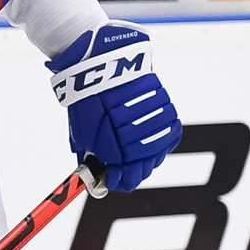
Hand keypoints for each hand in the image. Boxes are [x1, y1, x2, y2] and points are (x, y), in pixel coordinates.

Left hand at [46, 23, 181, 191]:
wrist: (103, 67)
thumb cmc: (87, 102)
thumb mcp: (80, 134)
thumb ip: (90, 156)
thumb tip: (94, 173)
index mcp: (112, 148)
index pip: (124, 177)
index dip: (120, 182)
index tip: (113, 182)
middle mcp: (136, 138)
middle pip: (143, 168)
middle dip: (134, 173)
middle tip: (126, 173)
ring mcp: (153, 125)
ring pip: (158, 153)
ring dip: (148, 158)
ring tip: (138, 157)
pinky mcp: (165, 109)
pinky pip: (169, 134)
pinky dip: (161, 141)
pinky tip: (151, 142)